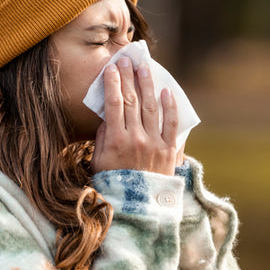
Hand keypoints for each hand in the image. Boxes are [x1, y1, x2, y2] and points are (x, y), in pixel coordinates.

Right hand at [92, 57, 178, 174]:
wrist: (137, 209)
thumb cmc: (114, 184)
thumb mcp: (99, 162)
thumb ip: (102, 137)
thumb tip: (108, 115)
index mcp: (115, 141)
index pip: (114, 103)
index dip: (113, 83)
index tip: (111, 68)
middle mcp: (136, 139)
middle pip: (132, 100)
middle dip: (129, 77)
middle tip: (127, 60)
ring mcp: (154, 144)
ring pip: (151, 107)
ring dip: (147, 84)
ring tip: (144, 68)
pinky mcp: (169, 150)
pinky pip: (171, 124)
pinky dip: (170, 107)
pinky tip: (166, 91)